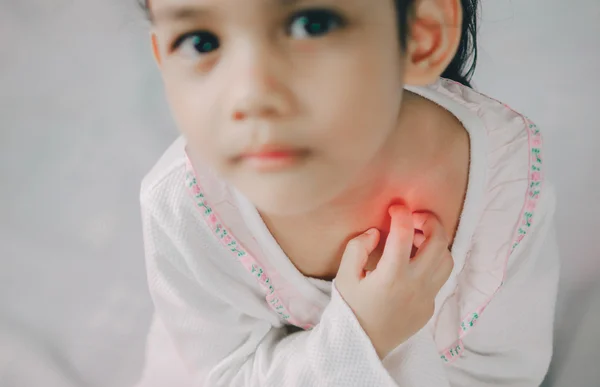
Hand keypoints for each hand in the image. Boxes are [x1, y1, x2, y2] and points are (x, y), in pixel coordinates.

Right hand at [334, 205, 453, 359]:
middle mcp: (415, 285)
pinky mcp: (429, 306)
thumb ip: (357, 247)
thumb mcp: (345, 276)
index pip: (404, 234)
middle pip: (439, 242)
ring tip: (416, 240)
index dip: (401, 214)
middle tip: (415, 217)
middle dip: (430, 221)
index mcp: (391, 276)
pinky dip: (431, 263)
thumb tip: (376, 233)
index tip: (396, 207)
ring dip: (436, 243)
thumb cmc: (350, 308)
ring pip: (447, 260)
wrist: (361, 344)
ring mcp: (426, 297)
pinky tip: (413, 263)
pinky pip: (439, 278)